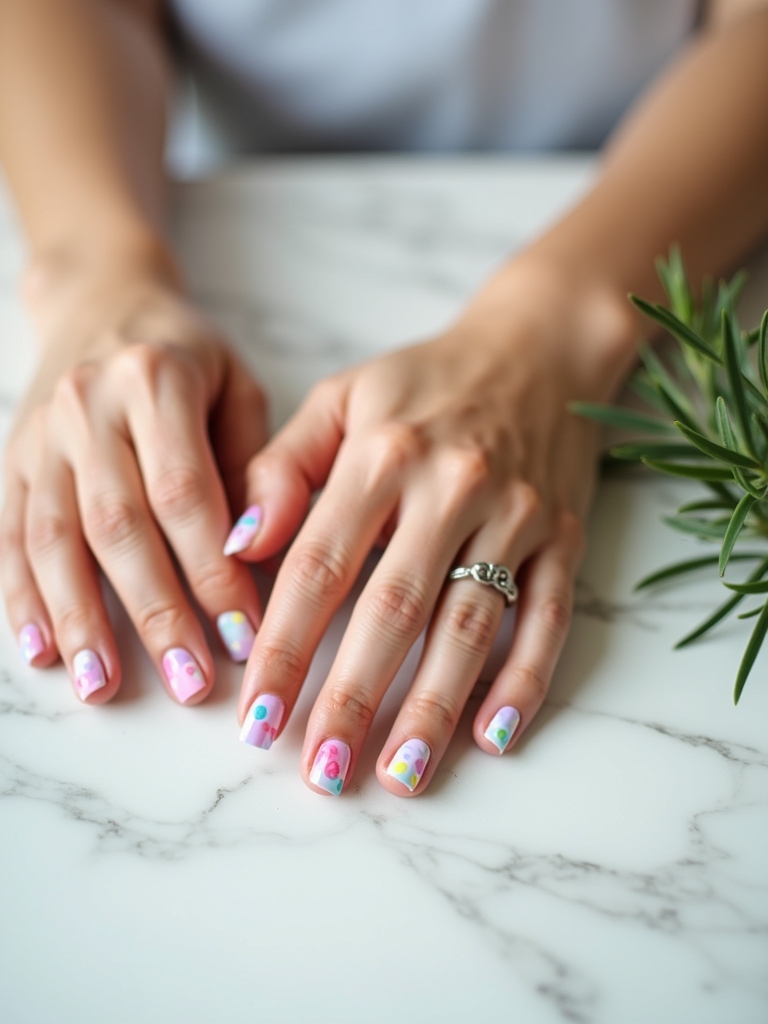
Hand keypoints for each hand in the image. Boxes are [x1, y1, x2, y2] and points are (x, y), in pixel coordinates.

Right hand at [1, 252, 267, 702]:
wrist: (101, 299)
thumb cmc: (189, 356)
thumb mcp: (237, 388)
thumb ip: (250, 465)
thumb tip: (255, 555)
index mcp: (155, 379)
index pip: (186, 494)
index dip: (212, 571)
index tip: (245, 636)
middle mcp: (88, 406)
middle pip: (119, 525)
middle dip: (155, 612)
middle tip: (189, 682)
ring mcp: (39, 433)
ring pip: (54, 538)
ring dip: (80, 619)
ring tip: (105, 686)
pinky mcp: (10, 458)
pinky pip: (9, 532)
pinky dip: (20, 595)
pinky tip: (40, 649)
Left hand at [231, 258, 635, 793]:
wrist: (540, 348)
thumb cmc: (424, 383)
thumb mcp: (341, 398)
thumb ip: (283, 468)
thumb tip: (236, 548)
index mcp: (382, 453)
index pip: (318, 566)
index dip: (285, 647)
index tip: (255, 717)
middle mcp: (451, 487)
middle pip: (393, 609)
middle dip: (352, 698)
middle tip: (319, 773)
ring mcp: (515, 515)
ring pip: (470, 625)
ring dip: (433, 707)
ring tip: (398, 777)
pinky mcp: (564, 537)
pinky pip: (548, 618)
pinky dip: (524, 680)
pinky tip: (492, 738)